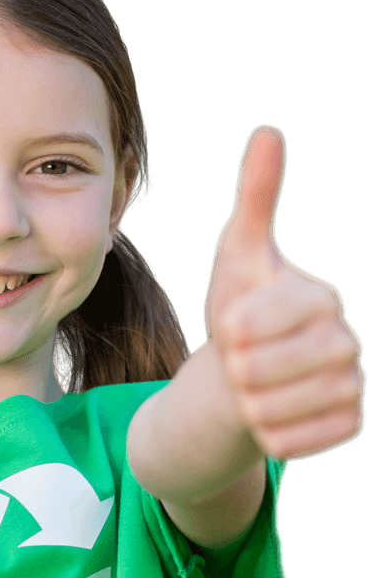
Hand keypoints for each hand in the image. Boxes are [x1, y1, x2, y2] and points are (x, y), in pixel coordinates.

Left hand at [204, 125, 364, 460]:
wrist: (250, 373)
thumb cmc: (242, 310)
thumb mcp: (239, 256)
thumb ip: (256, 198)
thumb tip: (268, 132)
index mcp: (320, 297)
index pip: (249, 325)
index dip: (228, 332)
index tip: (233, 328)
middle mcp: (345, 341)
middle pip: (255, 372)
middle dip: (232, 372)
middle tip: (241, 364)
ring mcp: (350, 386)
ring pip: (269, 411)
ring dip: (246, 405)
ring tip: (253, 389)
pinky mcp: (346, 426)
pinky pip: (290, 444)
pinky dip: (267, 436)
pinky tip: (269, 417)